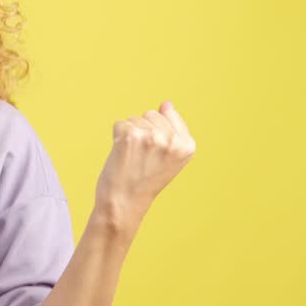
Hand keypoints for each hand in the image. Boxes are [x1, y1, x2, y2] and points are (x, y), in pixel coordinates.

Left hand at [94, 100, 195, 227]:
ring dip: (130, 135)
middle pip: (151, 114)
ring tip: (132, 158)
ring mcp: (152, 136)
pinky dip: (117, 137)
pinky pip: (120, 124)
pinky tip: (122, 155)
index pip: (169, 114)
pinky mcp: (131, 135)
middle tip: (141, 158)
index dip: (157, 133)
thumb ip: (171, 130)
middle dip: (143, 131)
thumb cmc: (144, 180)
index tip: (154, 154)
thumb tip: (167, 103)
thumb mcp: (168, 156)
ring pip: (135, 118)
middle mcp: (173, 140)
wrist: (124, 202)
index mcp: (188, 145)